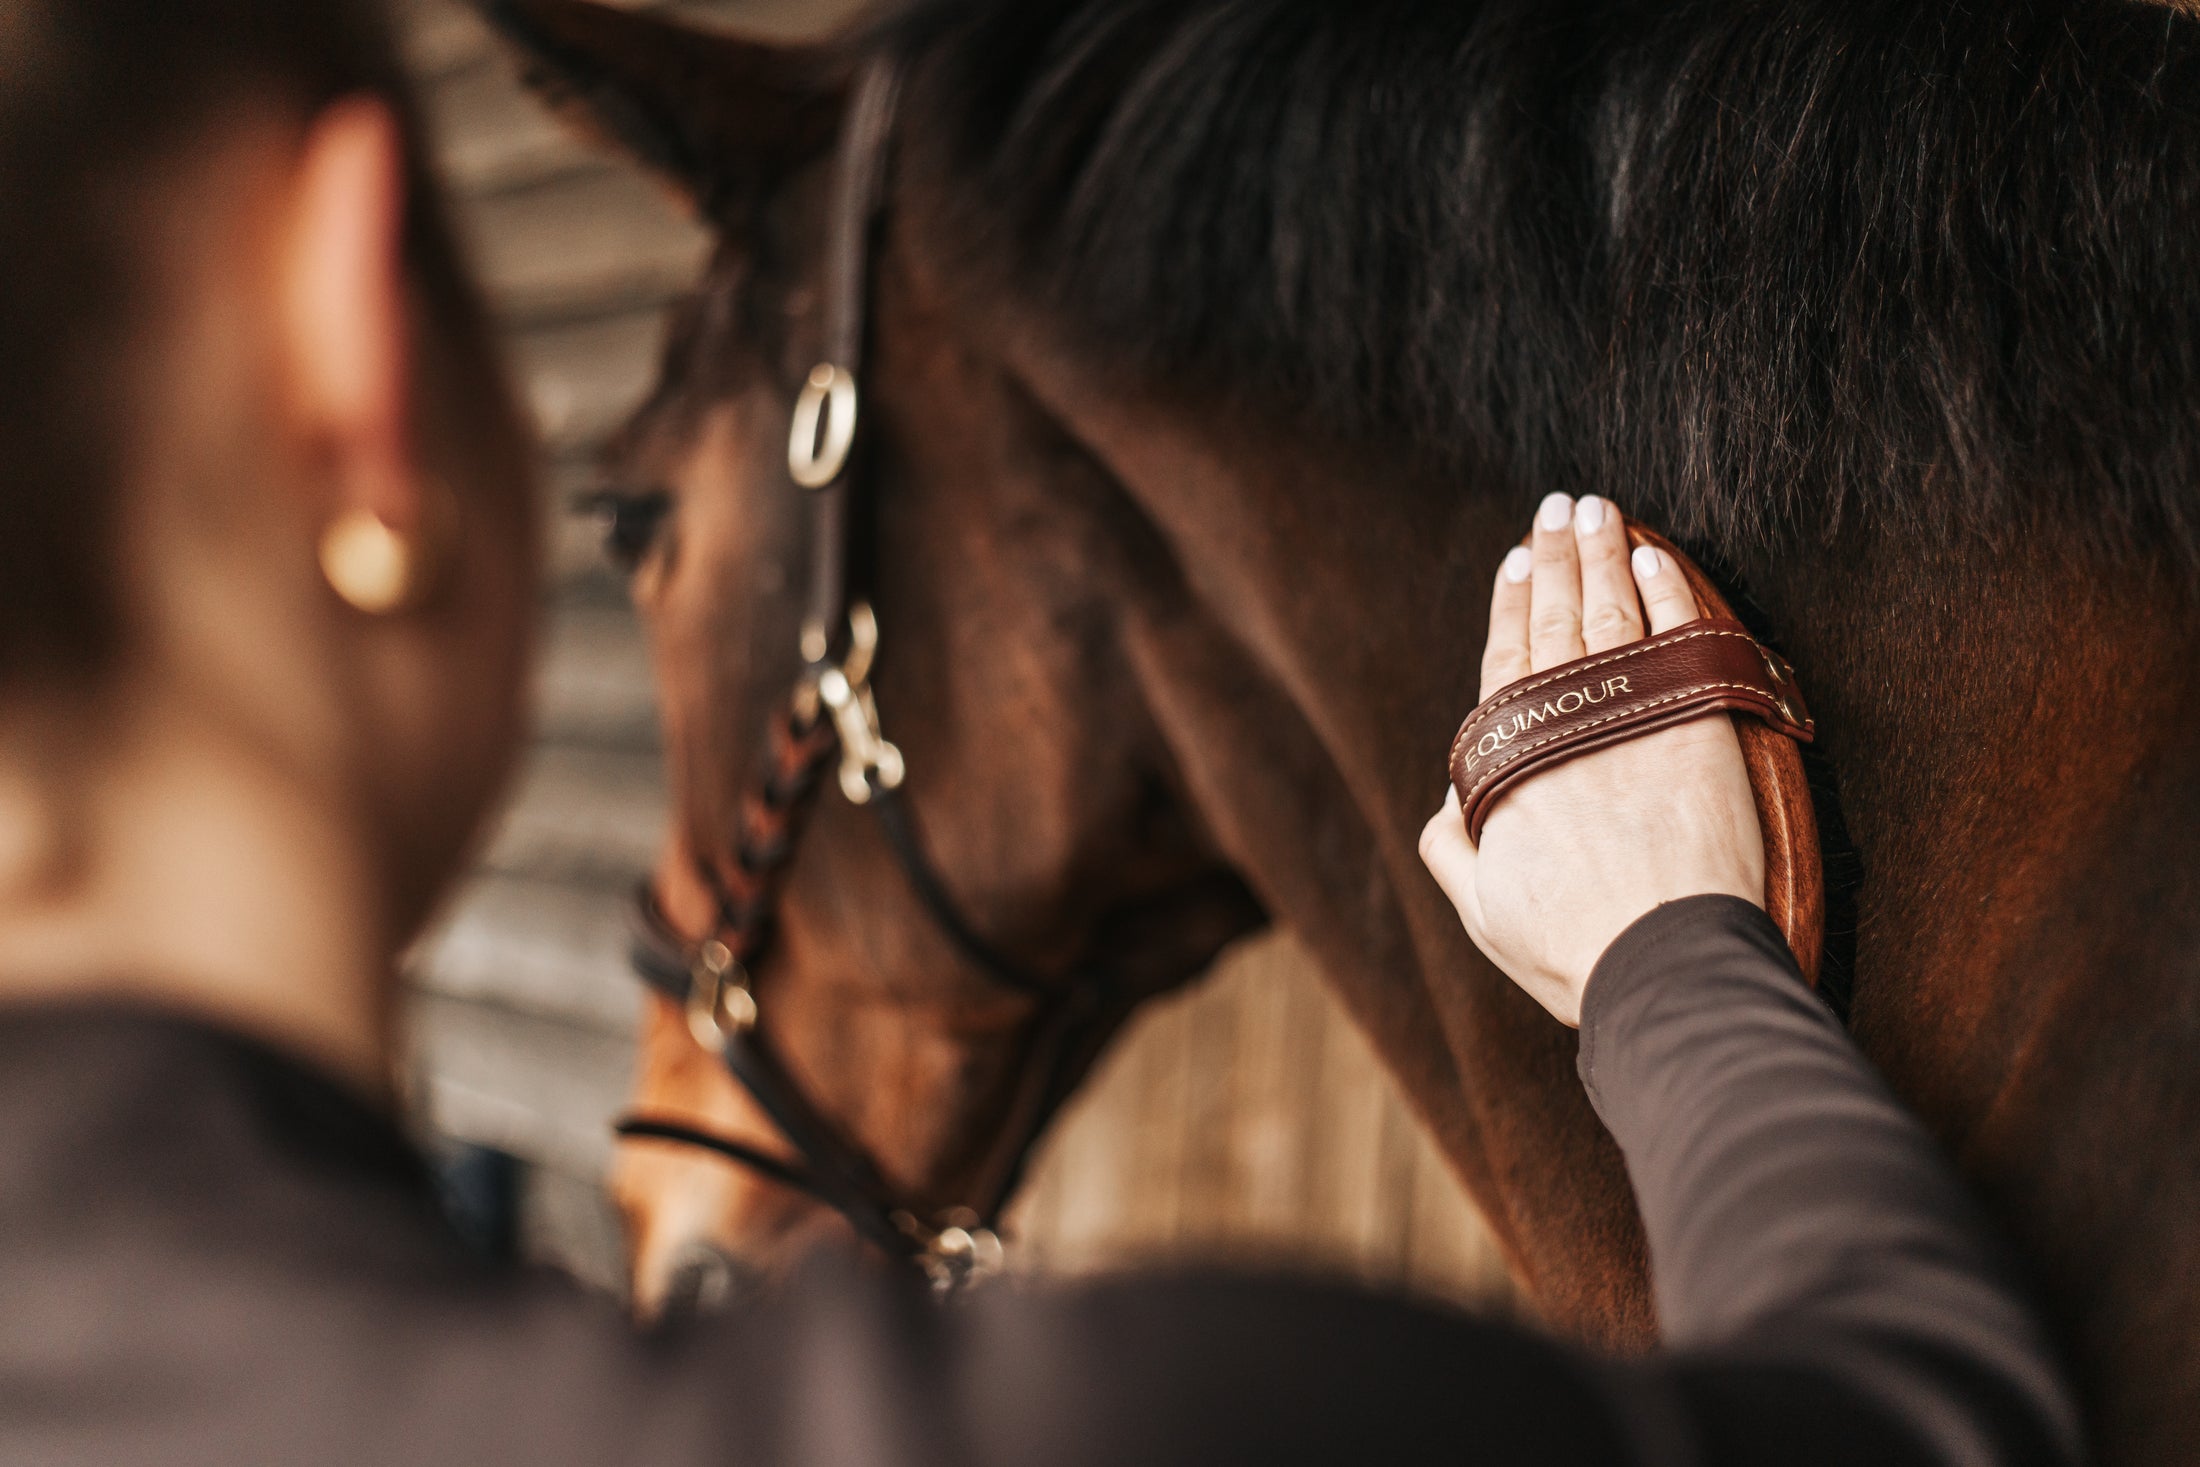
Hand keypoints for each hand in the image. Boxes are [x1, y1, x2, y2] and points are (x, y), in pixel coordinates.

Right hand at [1419, 494, 1763, 1026]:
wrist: (1660, 958)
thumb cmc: (1570, 948)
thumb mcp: (1482, 909)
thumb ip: (1452, 848)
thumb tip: (1446, 805)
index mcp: (1509, 759)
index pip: (1506, 658)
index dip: (1510, 606)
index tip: (1516, 559)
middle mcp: (1565, 721)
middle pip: (1556, 617)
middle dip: (1556, 556)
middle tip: (1559, 506)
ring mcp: (1633, 713)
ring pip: (1611, 609)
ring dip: (1603, 552)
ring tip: (1599, 509)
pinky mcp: (1697, 719)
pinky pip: (1676, 633)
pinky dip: (1664, 588)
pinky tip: (1654, 555)